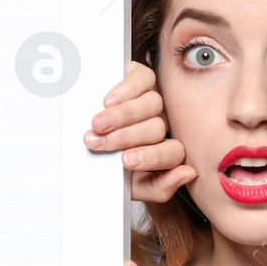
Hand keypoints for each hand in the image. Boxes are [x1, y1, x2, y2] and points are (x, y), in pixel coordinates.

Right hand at [83, 60, 196, 202]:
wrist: (78, 140)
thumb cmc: (104, 165)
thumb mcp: (129, 186)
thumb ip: (158, 188)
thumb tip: (188, 173)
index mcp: (162, 151)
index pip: (173, 153)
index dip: (153, 157)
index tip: (124, 160)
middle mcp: (160, 125)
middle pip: (157, 128)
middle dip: (127, 137)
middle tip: (100, 142)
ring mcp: (152, 100)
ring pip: (153, 104)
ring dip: (123, 116)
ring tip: (98, 124)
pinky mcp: (140, 77)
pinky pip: (145, 79)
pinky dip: (127, 90)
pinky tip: (109, 101)